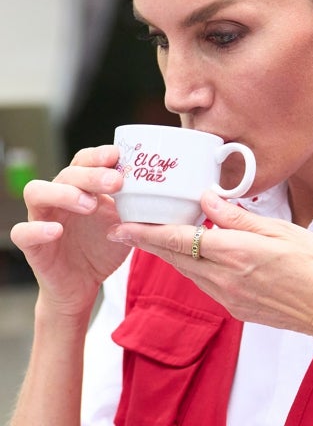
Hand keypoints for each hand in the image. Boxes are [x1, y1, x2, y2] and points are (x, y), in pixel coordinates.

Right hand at [10, 145, 129, 317]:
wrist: (85, 286)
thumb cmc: (104, 246)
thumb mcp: (125, 222)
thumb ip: (135, 204)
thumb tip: (160, 188)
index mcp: (82, 187)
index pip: (84, 160)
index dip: (98, 155)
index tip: (117, 155)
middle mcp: (59, 198)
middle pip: (67, 173)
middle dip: (91, 173)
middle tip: (115, 181)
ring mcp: (42, 219)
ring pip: (37, 192)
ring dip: (64, 193)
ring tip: (90, 204)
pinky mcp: (32, 246)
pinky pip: (23, 232)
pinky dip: (37, 229)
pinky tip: (57, 230)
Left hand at [107, 190, 312, 340]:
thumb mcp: (283, 231)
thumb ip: (240, 217)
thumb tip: (208, 199)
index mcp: (237, 253)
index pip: (180, 240)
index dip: (147, 233)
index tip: (122, 226)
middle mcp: (226, 278)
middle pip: (176, 257)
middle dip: (149, 242)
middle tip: (128, 227)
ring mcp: (229, 297)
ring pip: (188, 271)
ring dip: (169, 254)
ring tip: (156, 236)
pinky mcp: (236, 308)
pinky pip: (205, 283)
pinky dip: (193, 266)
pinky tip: (198, 254)